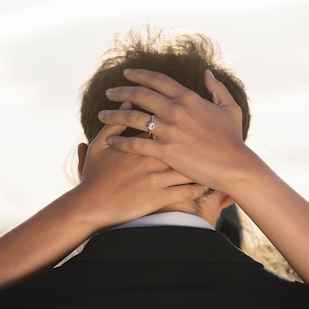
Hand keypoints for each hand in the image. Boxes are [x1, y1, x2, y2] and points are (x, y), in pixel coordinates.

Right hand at [76, 101, 207, 228]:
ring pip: (190, 167)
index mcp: (141, 142)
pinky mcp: (161, 196)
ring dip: (204, 166)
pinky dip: (200, 187)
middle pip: (183, 143)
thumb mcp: (100, 145)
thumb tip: (125, 103)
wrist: (91, 205)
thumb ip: (115, 123)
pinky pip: (187, 191)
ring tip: (216, 163)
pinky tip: (208, 186)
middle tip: (213, 139)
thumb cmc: (95, 176)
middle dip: (200, 141)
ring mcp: (158, 177)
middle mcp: (153, 157)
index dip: (182, 123)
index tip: (194, 122)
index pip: (167, 126)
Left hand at [98, 69, 248, 193]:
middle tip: (108, 93)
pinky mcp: (165, 150)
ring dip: (114, 115)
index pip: (157, 80)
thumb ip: (216, 88)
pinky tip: (111, 140)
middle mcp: (175, 110)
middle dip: (120, 92)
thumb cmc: (233, 139)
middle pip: (139, 94)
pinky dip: (120, 140)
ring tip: (101, 115)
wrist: (234, 165)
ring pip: (133, 117)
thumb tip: (206, 72)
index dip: (139, 74)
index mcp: (188, 97)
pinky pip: (136, 143)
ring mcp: (169, 130)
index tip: (126, 73)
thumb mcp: (229, 108)